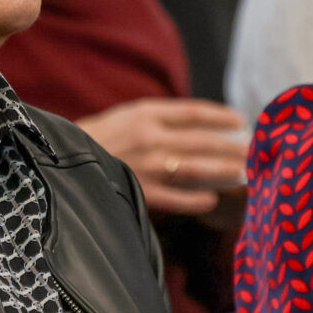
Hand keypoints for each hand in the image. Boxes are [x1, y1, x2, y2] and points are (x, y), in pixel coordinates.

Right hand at [78, 98, 246, 214]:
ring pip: (197, 168)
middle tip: (255, 150)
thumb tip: (200, 127)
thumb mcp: (125, 117)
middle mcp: (149, 137)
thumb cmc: (95, 139)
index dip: (221, 116)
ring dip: (224, 171)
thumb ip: (159, 119)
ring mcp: (145, 165)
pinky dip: (197, 200)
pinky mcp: (139, 190)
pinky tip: (213, 200)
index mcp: (145, 113)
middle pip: (203, 141)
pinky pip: (177, 197)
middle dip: (232, 146)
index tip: (242, 121)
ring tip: (244, 174)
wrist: (56, 162)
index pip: (194, 112)